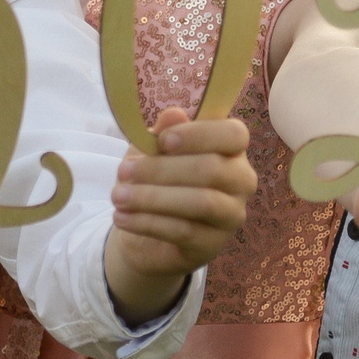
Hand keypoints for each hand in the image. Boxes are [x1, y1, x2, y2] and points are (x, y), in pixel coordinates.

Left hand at [104, 108, 256, 320]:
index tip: (163, 141)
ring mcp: (231, 215)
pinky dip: (147, 222)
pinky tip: (121, 217)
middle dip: (162, 169)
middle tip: (122, 171)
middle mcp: (240, 181)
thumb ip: (164, 133)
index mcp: (230, 149)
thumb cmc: (156, 179)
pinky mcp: (213, 244)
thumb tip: (173, 114)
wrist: (148, 232)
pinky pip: (183, 231)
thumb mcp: (152, 151)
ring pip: (201, 202)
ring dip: (153, 198)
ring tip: (117, 196)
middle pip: (212, 169)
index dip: (200, 135)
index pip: (234, 135)